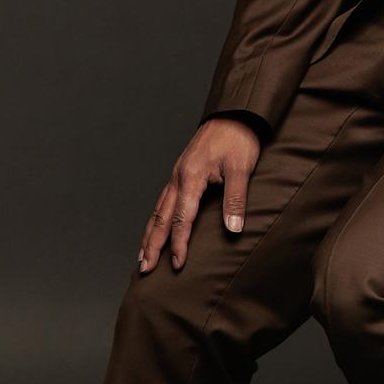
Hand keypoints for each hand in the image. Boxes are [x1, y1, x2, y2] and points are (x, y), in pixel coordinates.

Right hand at [137, 118, 261, 273]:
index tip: (178, 265)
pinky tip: (156, 228)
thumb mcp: (241, 168)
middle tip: (144, 269)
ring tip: (142, 255)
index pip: (182, 219)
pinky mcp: (181, 172)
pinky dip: (156, 219)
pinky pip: (163, 201)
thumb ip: (235, 199)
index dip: (179, 244)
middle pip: (161, 218)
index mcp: (191, 177)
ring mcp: (177, 175)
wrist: (234, 114)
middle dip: (152, 245)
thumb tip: (233, 229)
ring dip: (150, 234)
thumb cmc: (238, 139)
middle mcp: (179, 178)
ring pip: (158, 210)